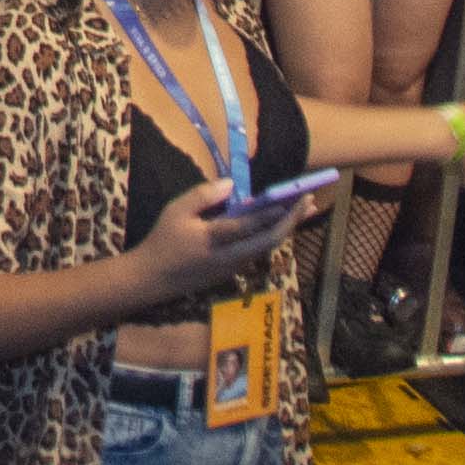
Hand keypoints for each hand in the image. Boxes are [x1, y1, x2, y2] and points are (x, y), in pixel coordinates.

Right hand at [136, 173, 311, 298]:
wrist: (154, 279)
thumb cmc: (164, 241)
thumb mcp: (175, 211)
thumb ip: (203, 196)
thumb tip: (231, 185)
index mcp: (213, 240)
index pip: (248, 227)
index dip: (271, 213)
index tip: (291, 199)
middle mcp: (230, 256)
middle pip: (269, 240)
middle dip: (292, 221)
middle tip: (309, 201)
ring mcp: (235, 266)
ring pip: (268, 247)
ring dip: (288, 227)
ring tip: (304, 209)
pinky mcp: (235, 270)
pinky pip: (261, 250)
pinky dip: (275, 234)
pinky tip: (282, 223)